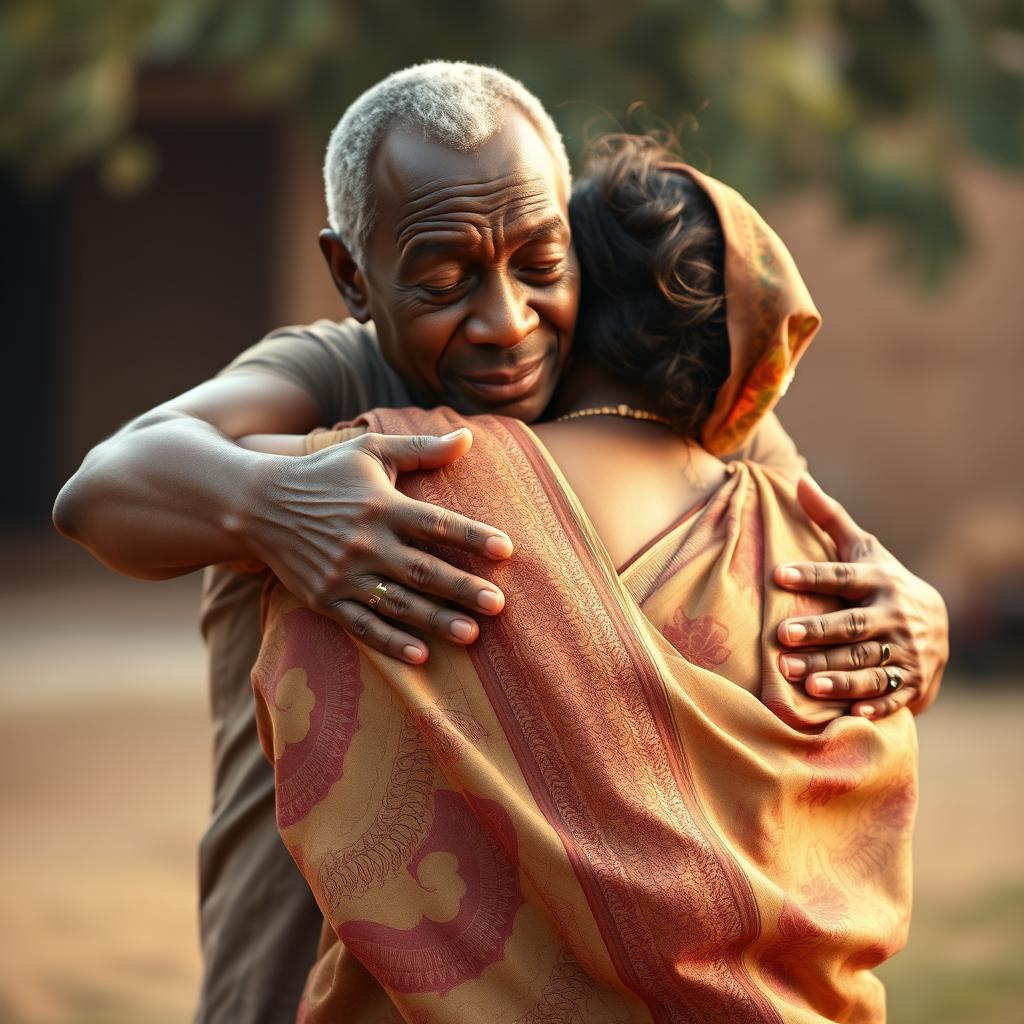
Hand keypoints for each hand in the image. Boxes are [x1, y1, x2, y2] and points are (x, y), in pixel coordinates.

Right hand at [239, 427, 512, 664]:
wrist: (257, 505)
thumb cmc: (323, 474)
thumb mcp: (369, 450)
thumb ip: (420, 449)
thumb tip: (468, 437)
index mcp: (382, 505)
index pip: (437, 523)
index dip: (473, 537)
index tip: (506, 550)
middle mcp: (366, 542)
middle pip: (422, 570)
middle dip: (462, 588)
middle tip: (498, 605)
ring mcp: (344, 575)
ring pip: (398, 603)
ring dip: (435, 620)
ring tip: (471, 634)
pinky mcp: (325, 599)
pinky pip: (363, 625)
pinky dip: (390, 642)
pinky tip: (420, 655)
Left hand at [773, 475, 948, 718]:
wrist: (936, 623)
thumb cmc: (880, 580)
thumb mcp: (862, 549)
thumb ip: (829, 518)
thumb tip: (799, 479)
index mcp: (877, 580)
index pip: (841, 577)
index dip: (811, 576)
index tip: (777, 575)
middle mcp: (893, 615)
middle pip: (852, 626)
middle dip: (818, 633)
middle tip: (781, 637)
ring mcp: (905, 651)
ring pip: (868, 664)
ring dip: (836, 674)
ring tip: (800, 681)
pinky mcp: (912, 683)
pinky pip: (892, 696)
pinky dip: (874, 705)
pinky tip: (849, 713)